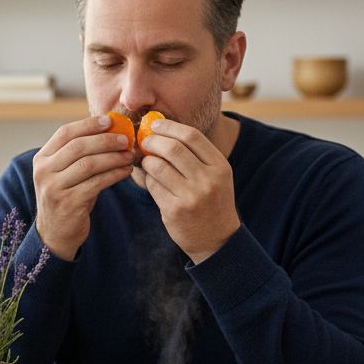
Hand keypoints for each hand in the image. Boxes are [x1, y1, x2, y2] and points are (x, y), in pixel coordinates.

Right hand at [32, 116, 134, 259]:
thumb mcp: (64, 172)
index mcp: (41, 159)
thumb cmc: (67, 196)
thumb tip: (111, 129)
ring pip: (88, 164)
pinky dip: (114, 174)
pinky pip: (97, 183)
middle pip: (78, 147)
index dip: (88, 124)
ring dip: (113, 157)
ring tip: (129, 156)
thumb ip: (78, 153)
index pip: (65, 133)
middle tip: (126, 139)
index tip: (110, 120)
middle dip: (106, 140)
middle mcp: (43, 172)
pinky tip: (126, 171)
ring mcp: (54, 188)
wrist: (56, 231)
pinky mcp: (68, 203)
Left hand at [135, 118, 240, 262]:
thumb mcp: (215, 176)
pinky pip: (152, 186)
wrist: (217, 239)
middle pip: (173, 148)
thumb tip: (161, 130)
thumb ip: (195, 155)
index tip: (154, 125)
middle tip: (143, 141)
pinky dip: (146, 178)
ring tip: (146, 161)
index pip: (192, 136)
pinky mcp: (175, 210)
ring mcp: (191, 196)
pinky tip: (147, 177)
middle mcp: (208, 180)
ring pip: (158, 166)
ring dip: (146, 160)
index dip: (169, 127)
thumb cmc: (211, 201)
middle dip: (153, 141)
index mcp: (220, 166)